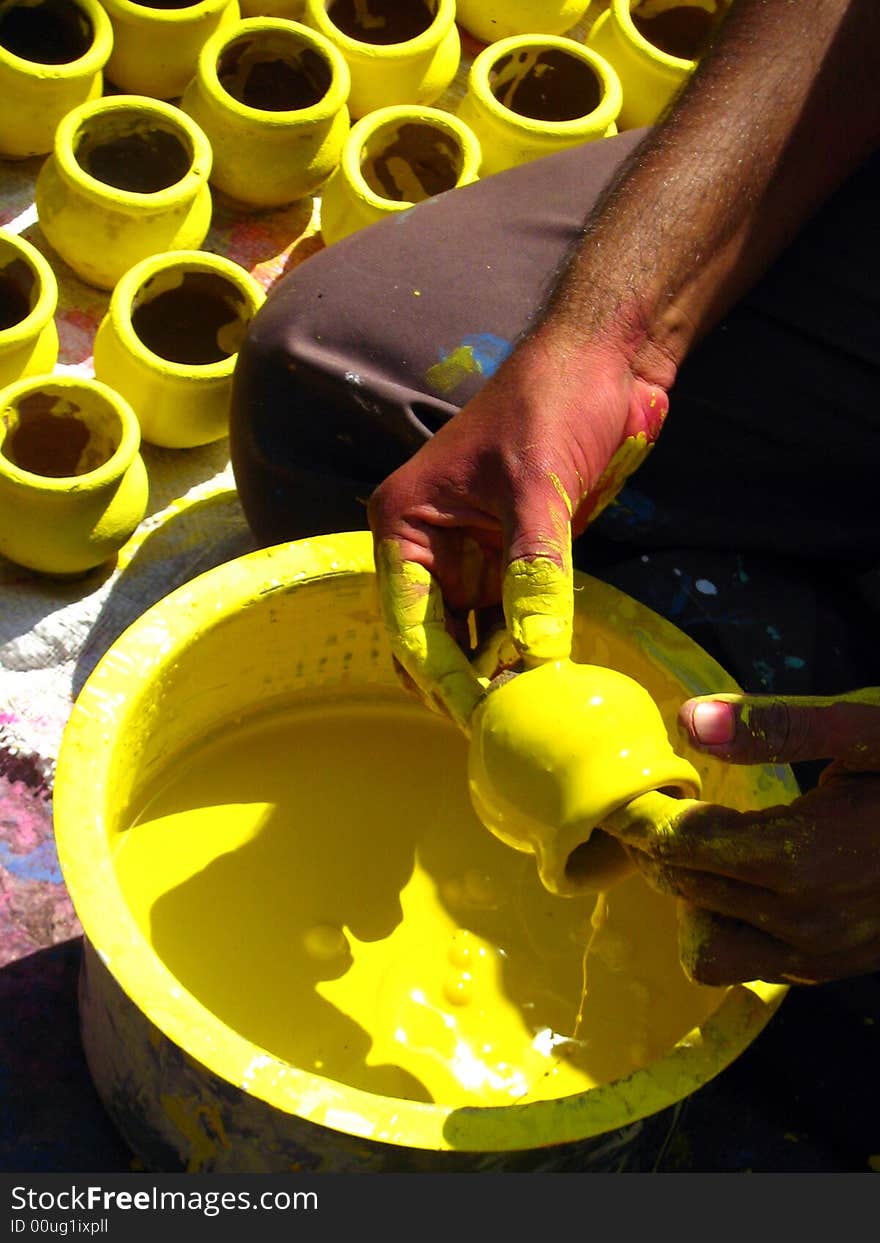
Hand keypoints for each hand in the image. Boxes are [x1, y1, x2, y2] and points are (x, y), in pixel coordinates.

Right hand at [368, 333, 668, 729]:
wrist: (609, 359)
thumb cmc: (556, 402)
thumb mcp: (538, 486)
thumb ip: (535, 573)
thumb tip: (536, 657)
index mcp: (407, 523)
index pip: (408, 620)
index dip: (439, 674)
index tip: (477, 717)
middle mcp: (430, 546)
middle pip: (431, 638)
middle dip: (461, 683)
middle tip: (501, 733)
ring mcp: (474, 555)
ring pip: (469, 636)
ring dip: (492, 673)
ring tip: (521, 720)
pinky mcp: (516, 558)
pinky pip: (510, 618)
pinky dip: (522, 649)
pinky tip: (541, 682)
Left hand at [604, 690, 879, 986]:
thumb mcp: (868, 729)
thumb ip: (780, 725)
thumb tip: (690, 718)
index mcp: (802, 856)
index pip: (678, 844)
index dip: (646, 814)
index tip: (641, 786)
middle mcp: (805, 920)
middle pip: (685, 890)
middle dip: (660, 848)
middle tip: (663, 805)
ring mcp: (822, 954)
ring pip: (707, 945)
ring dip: (691, 897)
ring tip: (705, 846)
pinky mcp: (837, 969)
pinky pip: (751, 967)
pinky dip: (730, 927)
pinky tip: (748, 880)